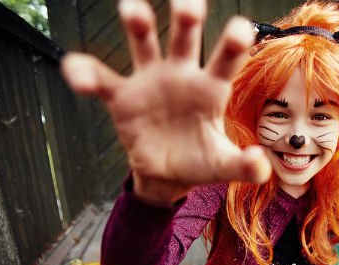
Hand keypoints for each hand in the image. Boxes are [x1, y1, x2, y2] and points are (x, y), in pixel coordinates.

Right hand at [61, 0, 270, 205]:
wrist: (166, 173)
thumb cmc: (199, 162)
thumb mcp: (222, 166)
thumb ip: (242, 165)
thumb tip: (261, 165)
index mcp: (211, 89)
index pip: (225, 60)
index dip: (232, 43)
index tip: (240, 28)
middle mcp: (182, 75)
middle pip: (185, 38)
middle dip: (186, 18)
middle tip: (188, 6)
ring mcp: (151, 80)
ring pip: (144, 44)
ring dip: (139, 24)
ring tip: (133, 9)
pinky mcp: (122, 96)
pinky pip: (102, 78)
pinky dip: (87, 74)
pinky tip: (77, 75)